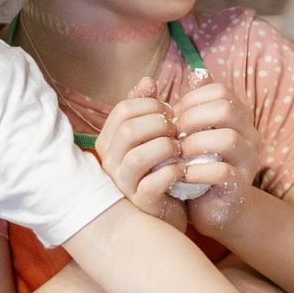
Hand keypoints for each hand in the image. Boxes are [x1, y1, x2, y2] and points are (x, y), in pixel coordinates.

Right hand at [95, 78, 224, 228]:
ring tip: (180, 149)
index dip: (151, 106)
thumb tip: (147, 80)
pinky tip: (183, 169)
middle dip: (159, 124)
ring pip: (136, 157)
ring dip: (165, 147)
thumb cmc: (158, 169)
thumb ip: (148, 110)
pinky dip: (171, 172)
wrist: (167, 211)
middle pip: (128, 130)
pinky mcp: (140, 203)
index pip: (123, 110)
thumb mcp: (152, 137)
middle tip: (178, 130)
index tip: (170, 112)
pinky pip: (151, 183)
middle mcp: (110, 162)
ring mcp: (123, 184)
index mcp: (111, 141)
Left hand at [170, 77, 261, 234]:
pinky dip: (196, 171)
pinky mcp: (240, 186)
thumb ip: (195, 106)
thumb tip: (196, 72)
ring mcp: (249, 161)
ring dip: (193, 144)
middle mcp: (250, 135)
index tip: (172, 116)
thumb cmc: (198, 165)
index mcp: (240, 117)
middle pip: (226, 110)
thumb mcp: (195, 133)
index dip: (192, 100)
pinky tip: (180, 175)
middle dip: (192, 118)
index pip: (220, 91)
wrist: (211, 208)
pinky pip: (222, 172)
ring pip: (228, 139)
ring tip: (176, 154)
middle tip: (172, 133)